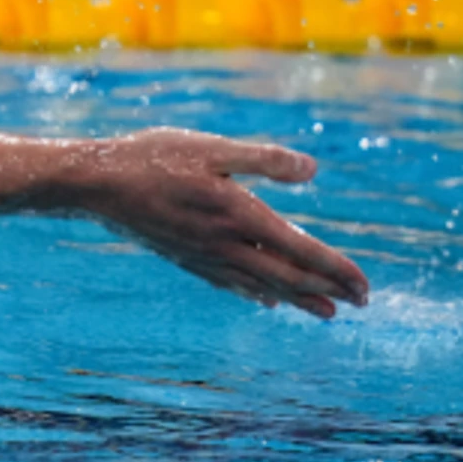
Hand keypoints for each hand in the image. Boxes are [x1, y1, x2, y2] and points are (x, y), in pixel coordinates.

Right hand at [70, 128, 368, 318]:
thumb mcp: (211, 147)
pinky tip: (267, 300)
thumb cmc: (153, 158)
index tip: (366, 286)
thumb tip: (313, 171)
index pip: (301, 249)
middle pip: (288, 276)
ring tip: (326, 314)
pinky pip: (230, 284)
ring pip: (262, 286)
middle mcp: (226, 244)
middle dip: (327, 291)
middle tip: (361, 304)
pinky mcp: (186, 257)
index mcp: (239, 215)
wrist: (96, 185)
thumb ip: (263, 159)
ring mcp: (204, 256)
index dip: (337, 269)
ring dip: (298, 299)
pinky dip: (256, 294)